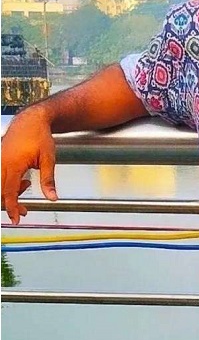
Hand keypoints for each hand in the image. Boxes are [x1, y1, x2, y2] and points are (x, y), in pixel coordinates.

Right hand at [1, 107, 57, 224]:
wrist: (30, 120)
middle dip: (11, 204)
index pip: (9, 192)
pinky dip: (9, 184)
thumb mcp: (48, 159)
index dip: (12, 208)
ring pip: (0, 185)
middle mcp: (2, 163)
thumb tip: (52, 198)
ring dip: (11, 193)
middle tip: (24, 211)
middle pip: (2, 192)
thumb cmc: (40, 136)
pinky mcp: (0, 159)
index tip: (16, 219)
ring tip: (27, 186)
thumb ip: (48, 180)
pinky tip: (23, 180)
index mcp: (13, 165)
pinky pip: (1, 177)